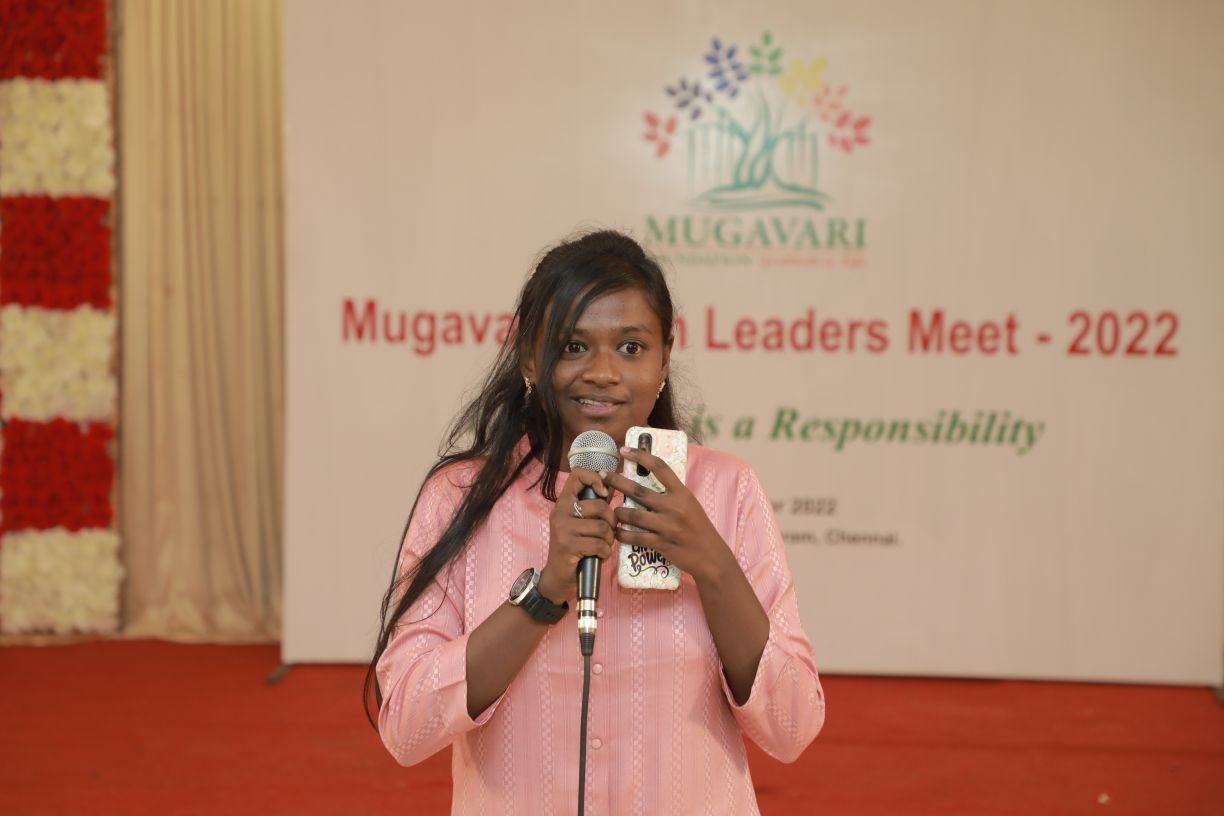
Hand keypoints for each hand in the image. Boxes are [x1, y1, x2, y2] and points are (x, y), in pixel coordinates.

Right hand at [540, 468, 614, 602]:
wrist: (558, 576)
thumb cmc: (574, 548)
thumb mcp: (579, 523)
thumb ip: (592, 507)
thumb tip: (611, 489)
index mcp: (563, 502)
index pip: (577, 474)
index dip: (596, 479)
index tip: (604, 493)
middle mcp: (560, 511)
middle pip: (600, 506)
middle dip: (611, 522)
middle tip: (607, 533)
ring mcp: (563, 528)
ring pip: (602, 527)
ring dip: (608, 540)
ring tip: (601, 546)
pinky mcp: (568, 545)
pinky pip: (599, 544)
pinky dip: (604, 553)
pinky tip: (598, 556)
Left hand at [605, 447, 733, 585]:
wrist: (710, 556)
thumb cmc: (699, 528)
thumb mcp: (690, 505)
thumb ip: (672, 494)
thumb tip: (649, 481)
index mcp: (682, 493)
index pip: (660, 468)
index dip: (641, 456)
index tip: (625, 450)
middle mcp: (674, 507)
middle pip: (639, 490)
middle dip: (617, 481)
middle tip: (602, 475)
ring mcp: (667, 526)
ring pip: (633, 515)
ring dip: (618, 512)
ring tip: (612, 510)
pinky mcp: (661, 544)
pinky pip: (635, 537)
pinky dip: (622, 534)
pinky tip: (616, 532)